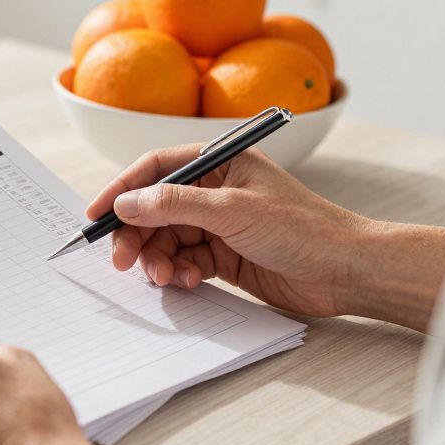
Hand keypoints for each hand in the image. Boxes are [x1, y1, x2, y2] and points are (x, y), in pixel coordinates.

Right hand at [86, 146, 444, 330]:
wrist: (348, 272)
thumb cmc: (303, 229)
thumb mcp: (232, 210)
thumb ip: (173, 204)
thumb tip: (125, 203)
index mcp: (221, 162)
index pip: (156, 168)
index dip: (122, 189)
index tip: (96, 214)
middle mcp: (216, 190)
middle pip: (155, 208)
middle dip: (136, 234)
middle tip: (122, 261)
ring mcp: (219, 224)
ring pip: (167, 239)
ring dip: (158, 259)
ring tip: (165, 277)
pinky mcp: (225, 256)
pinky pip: (184, 261)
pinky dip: (179, 273)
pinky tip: (189, 282)